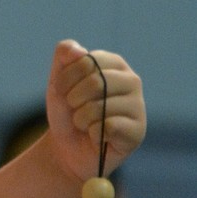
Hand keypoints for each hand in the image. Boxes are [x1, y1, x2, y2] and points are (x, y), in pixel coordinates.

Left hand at [46, 40, 145, 180]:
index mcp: (115, 63)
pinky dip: (93, 133)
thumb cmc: (66, 110)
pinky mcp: (138, 131)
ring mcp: (138, 106)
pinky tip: (96, 136)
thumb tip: (79, 50)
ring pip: (101, 107)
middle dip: (73, 99)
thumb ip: (64, 55)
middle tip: (74, 109)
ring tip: (84, 123)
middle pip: (96, 82)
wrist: (66, 147)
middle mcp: (132, 81)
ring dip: (81, 119)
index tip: (62, 90)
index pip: (87, 61)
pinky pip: (109, 127)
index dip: (66, 78)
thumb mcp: (58, 79)